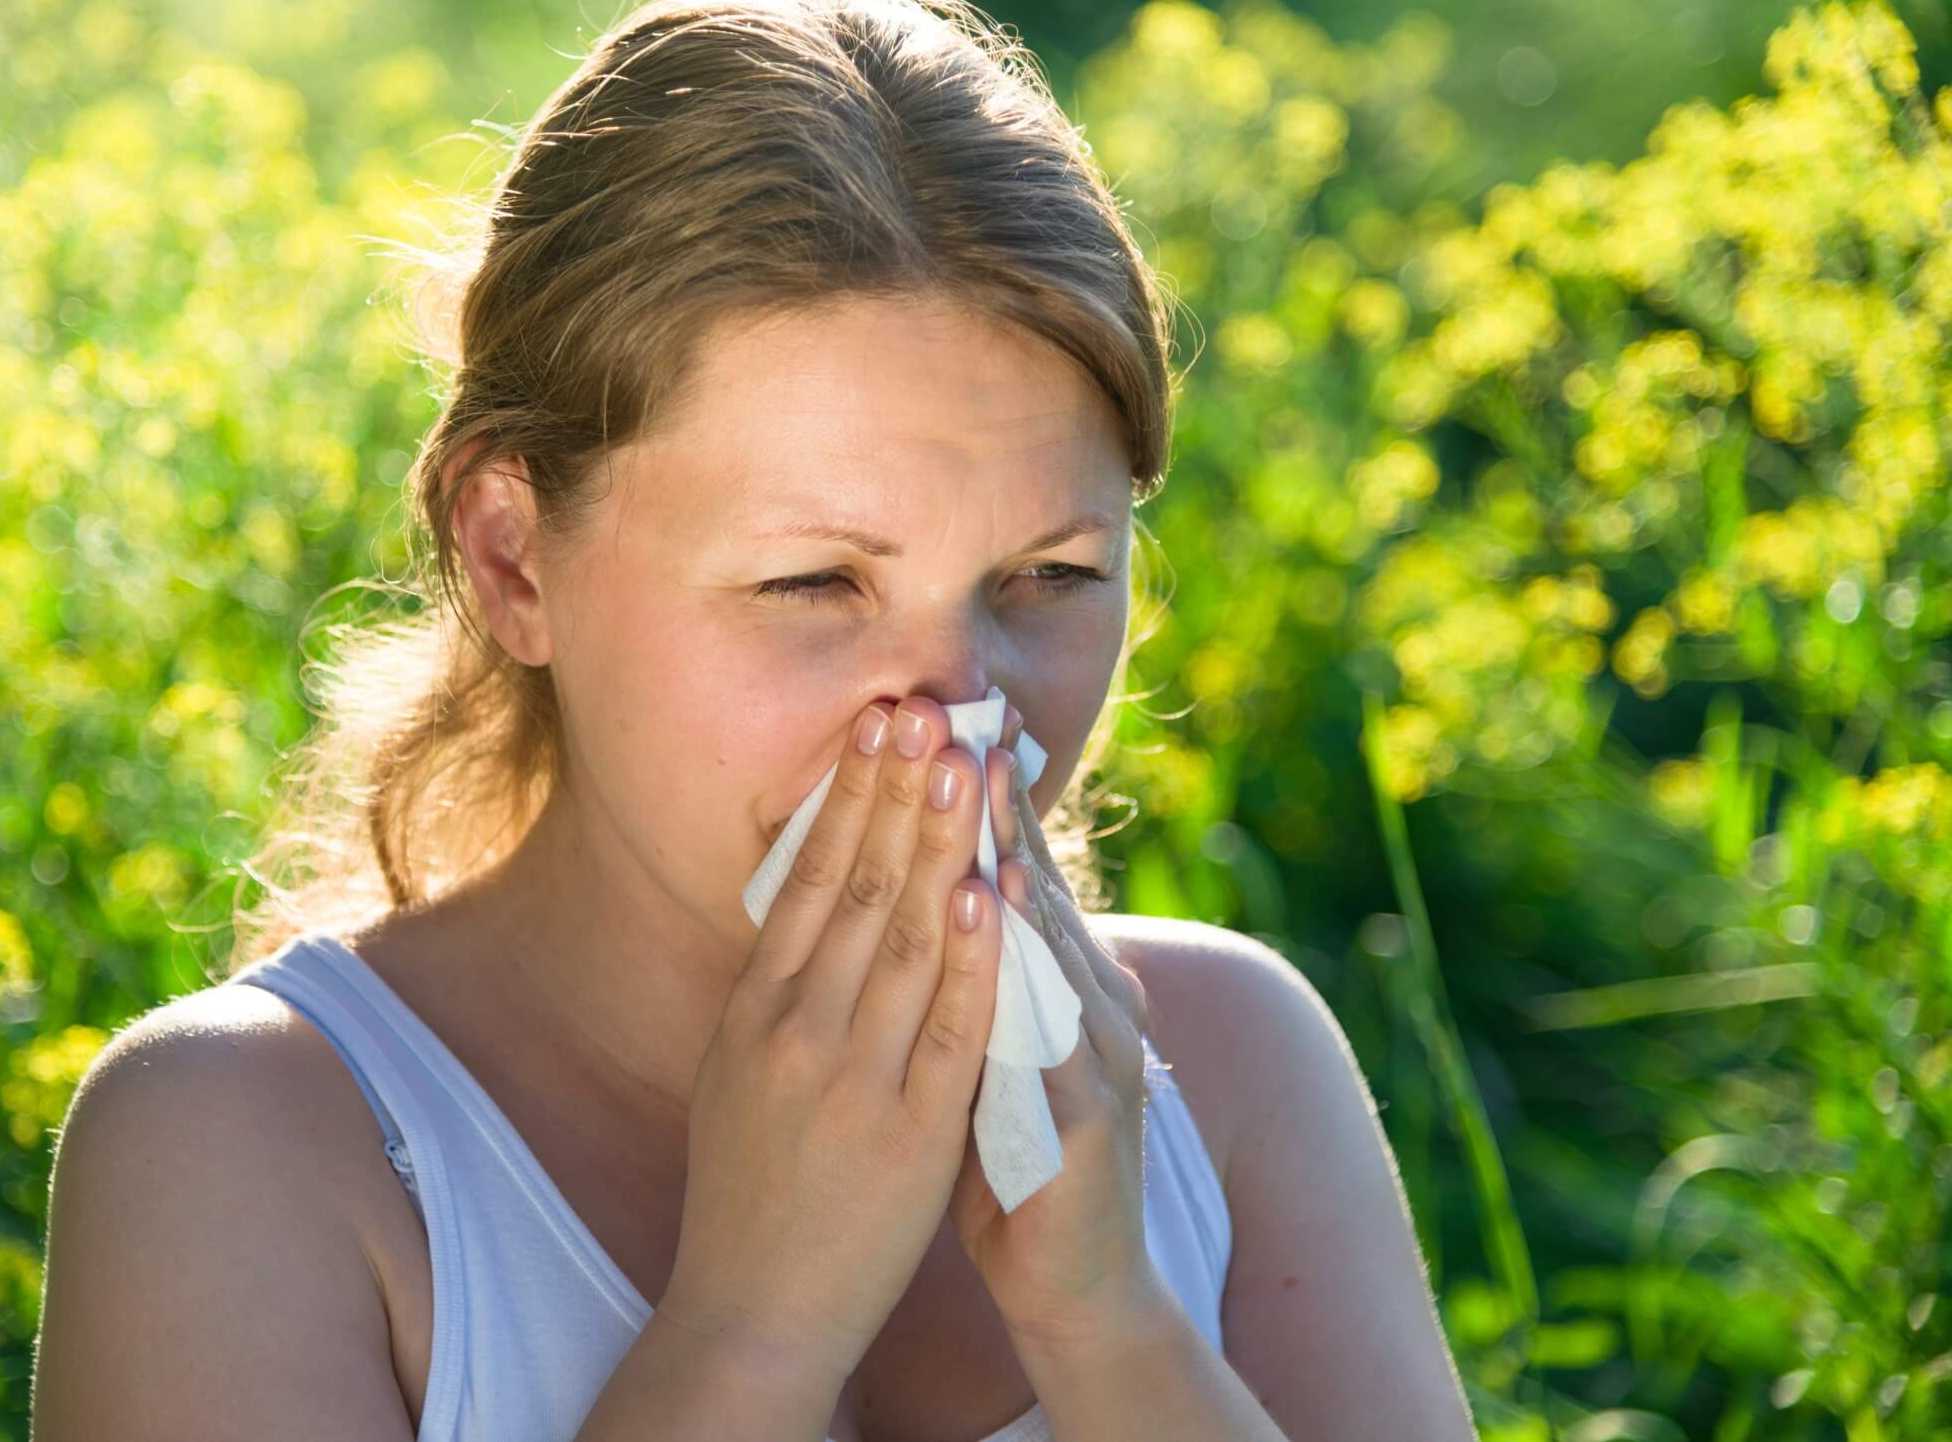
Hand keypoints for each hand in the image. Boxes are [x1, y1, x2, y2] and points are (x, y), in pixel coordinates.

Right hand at [659, 696, 1006, 1390]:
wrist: (753, 1308)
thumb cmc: (749, 1189)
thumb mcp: (737, 1073)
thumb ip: (775, 992)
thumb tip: (802, 904)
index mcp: (756, 1012)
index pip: (806, 880)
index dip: (846, 797)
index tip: (876, 727)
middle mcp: (796, 1030)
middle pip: (853, 888)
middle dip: (893, 793)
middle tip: (921, 710)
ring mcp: (852, 1078)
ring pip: (901, 938)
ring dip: (935, 844)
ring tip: (958, 765)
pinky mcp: (908, 1132)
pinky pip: (945, 1029)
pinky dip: (965, 957)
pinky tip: (980, 892)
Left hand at [946, 709, 1163, 1348]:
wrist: (1072, 1291)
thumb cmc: (1013, 1168)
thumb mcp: (979, 1057)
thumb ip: (959, 982)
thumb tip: (913, 899)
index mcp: (1058, 988)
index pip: (1013, 874)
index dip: (973, 802)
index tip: (933, 726)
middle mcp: (1093, 1006)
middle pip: (1038, 890)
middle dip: (991, 806)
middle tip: (957, 723)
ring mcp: (1101, 1059)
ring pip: (1053, 945)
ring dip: (1017, 865)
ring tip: (977, 792)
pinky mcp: (1094, 1121)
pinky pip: (1053, 1034)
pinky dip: (1024, 972)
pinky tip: (1001, 917)